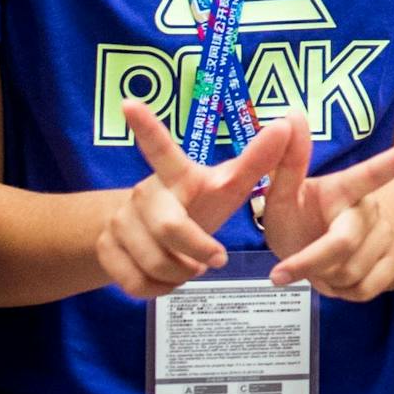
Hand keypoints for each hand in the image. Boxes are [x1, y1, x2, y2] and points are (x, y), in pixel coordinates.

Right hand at [97, 103, 306, 299]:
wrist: (152, 234)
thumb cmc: (198, 205)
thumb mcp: (228, 186)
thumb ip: (258, 160)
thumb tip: (287, 122)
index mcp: (176, 175)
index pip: (161, 149)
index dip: (146, 127)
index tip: (129, 103)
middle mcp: (145, 194)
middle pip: (170, 227)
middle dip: (197, 249)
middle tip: (215, 258)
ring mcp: (120, 221)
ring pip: (154, 262)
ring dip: (181, 273)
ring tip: (191, 266)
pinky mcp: (106, 248)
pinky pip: (136, 283)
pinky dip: (161, 290)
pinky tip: (169, 279)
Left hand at [255, 132, 393, 300]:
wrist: (309, 245)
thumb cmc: (294, 216)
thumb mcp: (279, 194)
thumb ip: (285, 160)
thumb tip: (290, 112)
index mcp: (344, 187)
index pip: (374, 172)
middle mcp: (371, 207)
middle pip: (343, 244)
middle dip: (310, 263)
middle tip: (283, 271)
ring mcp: (385, 234)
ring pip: (354, 271)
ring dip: (325, 279)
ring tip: (316, 267)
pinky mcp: (393, 259)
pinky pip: (369, 288)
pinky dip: (344, 292)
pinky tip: (335, 279)